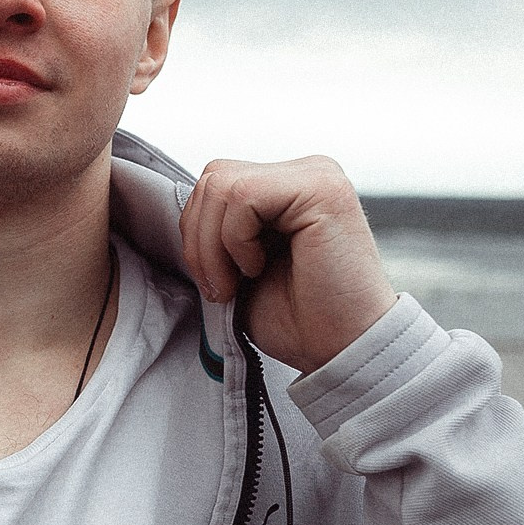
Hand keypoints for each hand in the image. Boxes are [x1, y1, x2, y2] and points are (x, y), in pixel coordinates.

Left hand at [179, 155, 396, 372]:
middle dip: (199, 240)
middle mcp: (306, 173)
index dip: (197, 232)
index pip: (215, 182)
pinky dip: (235, 241)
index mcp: (287, 188)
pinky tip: (260, 267)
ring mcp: (317, 176)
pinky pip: (243, 196)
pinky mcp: (321, 189)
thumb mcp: (239, 265)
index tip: (216, 281)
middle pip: (213, 178)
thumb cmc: (297, 318)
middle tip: (222, 287)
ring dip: (214, 245)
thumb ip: (217, 228)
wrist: (340, 351)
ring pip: (221, 185)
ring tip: (240, 280)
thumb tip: (183, 209)